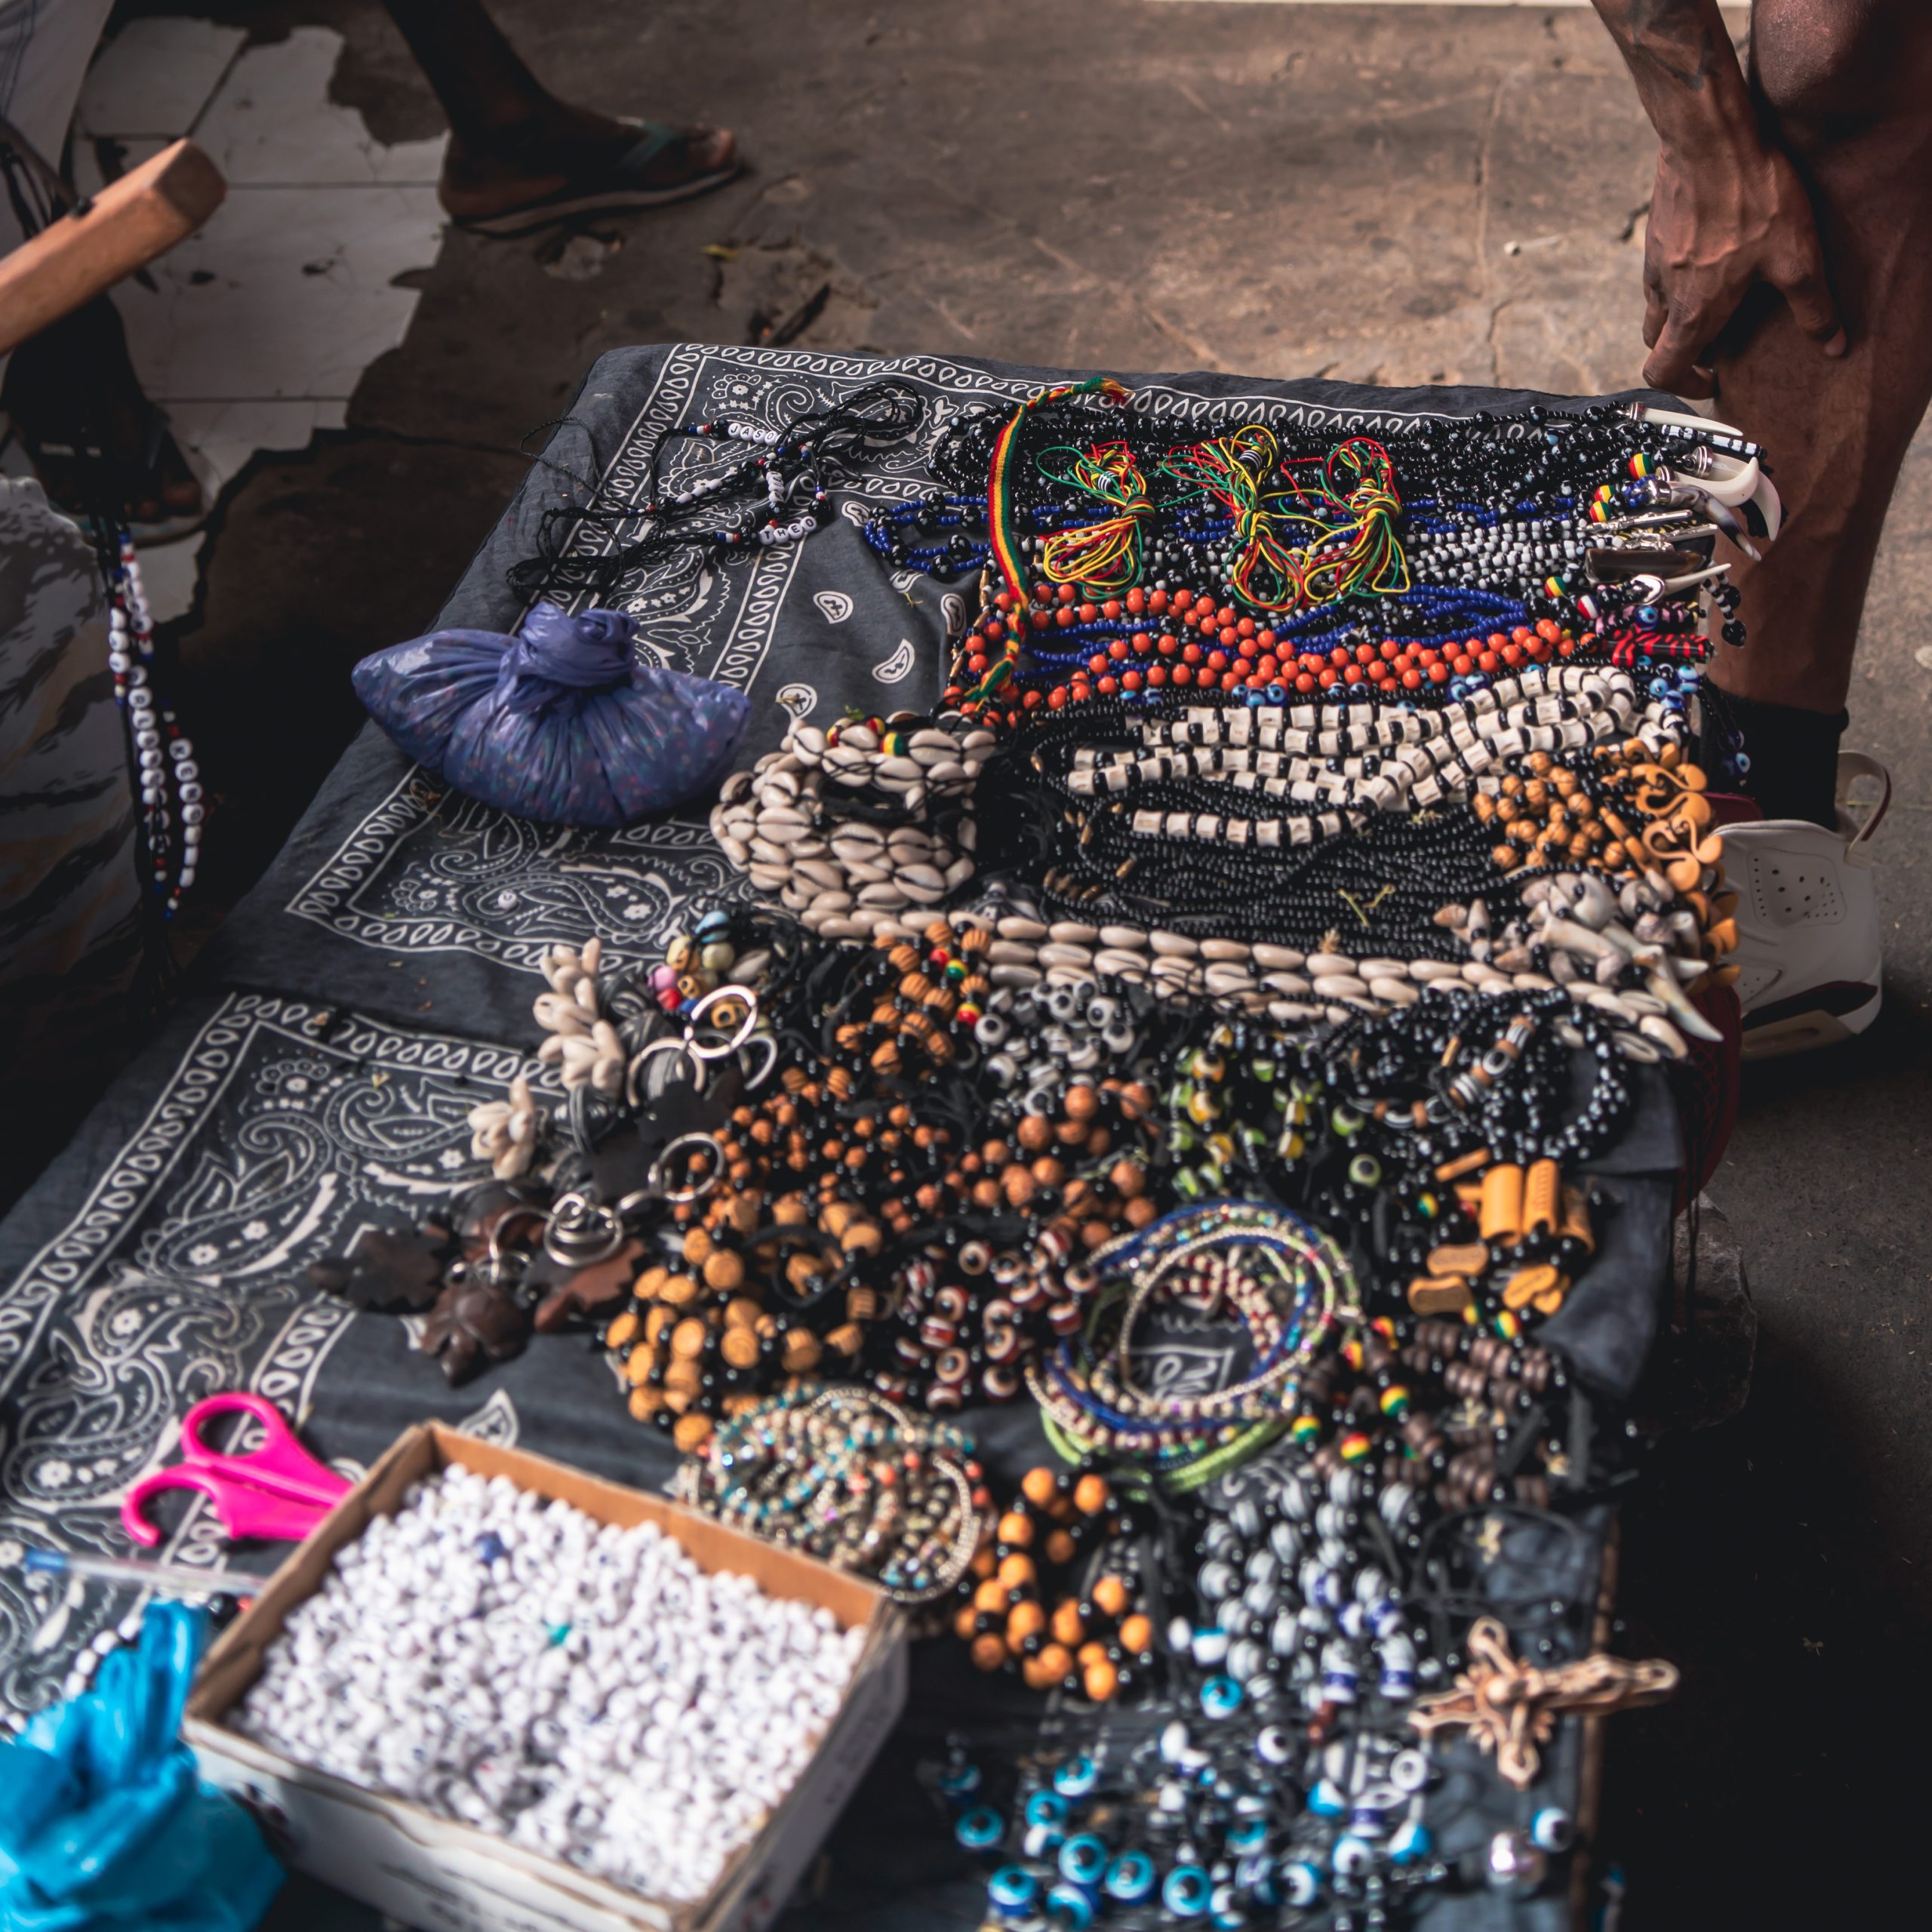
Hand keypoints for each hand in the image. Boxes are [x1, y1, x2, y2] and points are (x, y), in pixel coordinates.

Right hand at [1641, 137, 1846, 392]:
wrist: (1710, 138)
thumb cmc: (1751, 198)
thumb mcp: (1796, 256)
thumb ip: (1813, 306)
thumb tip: (1833, 344)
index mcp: (1693, 311)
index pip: (1663, 373)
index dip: (1684, 386)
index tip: (1711, 379)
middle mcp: (1664, 294)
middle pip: (1657, 344)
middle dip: (1683, 351)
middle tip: (1716, 342)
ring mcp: (1654, 263)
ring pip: (1658, 307)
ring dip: (1681, 314)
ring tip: (1719, 294)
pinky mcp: (1656, 234)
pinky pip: (1661, 271)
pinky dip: (1680, 279)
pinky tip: (1713, 252)